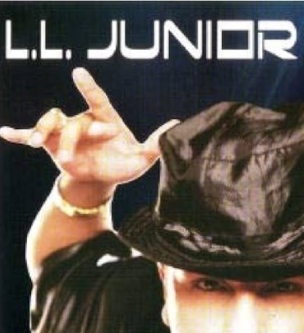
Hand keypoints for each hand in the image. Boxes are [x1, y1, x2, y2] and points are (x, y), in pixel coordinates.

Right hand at [0, 68, 177, 186]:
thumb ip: (155, 145)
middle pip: (74, 121)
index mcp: (104, 119)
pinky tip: (4, 132)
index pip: (97, 100)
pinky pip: (30, 135)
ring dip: (41, 131)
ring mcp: (65, 130)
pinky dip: (18, 133)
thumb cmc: (122, 164)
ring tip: (35, 143)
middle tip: (74, 156)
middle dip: (73, 136)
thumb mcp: (140, 159)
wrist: (102, 179)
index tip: (78, 74)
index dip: (88, 87)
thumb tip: (176, 127)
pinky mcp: (51, 143)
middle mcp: (82, 120)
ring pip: (50, 123)